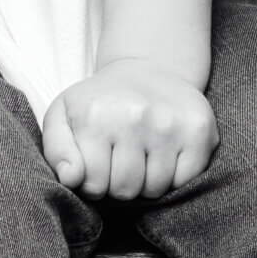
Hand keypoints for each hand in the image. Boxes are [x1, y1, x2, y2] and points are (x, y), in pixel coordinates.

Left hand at [42, 58, 217, 199]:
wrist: (147, 67)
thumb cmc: (101, 101)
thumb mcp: (64, 115)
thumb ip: (57, 150)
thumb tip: (71, 178)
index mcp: (95, 115)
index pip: (93, 185)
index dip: (95, 180)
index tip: (98, 160)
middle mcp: (133, 116)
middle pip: (126, 190)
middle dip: (121, 182)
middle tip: (122, 156)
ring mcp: (168, 123)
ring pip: (156, 190)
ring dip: (148, 181)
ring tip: (143, 152)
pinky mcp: (199, 130)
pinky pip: (185, 182)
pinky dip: (175, 176)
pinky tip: (166, 152)